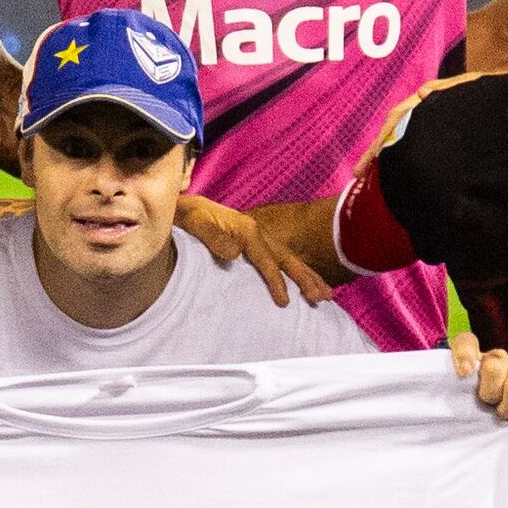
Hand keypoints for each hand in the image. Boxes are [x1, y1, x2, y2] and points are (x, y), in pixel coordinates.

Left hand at [176, 196, 330, 306]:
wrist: (182, 206)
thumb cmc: (187, 216)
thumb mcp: (195, 222)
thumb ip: (213, 236)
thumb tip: (234, 253)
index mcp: (247, 229)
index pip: (267, 259)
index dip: (276, 281)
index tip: (284, 301)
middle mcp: (258, 233)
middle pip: (287, 258)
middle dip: (306, 278)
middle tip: (322, 297)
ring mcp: (259, 238)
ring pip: (289, 259)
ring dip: (308, 277)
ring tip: (325, 295)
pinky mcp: (254, 244)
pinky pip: (280, 260)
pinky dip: (295, 273)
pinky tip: (305, 286)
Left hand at [452, 334, 507, 427]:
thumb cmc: (482, 416)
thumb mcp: (462, 404)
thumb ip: (457, 388)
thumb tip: (465, 371)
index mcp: (477, 359)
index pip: (465, 342)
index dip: (464, 355)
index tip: (464, 373)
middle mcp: (502, 359)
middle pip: (494, 367)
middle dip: (490, 394)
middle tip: (490, 405)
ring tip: (505, 414)